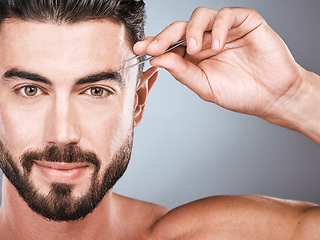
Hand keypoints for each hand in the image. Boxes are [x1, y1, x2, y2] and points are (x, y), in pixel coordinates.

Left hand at [134, 7, 302, 118]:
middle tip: (155, 47)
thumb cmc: (239, 93)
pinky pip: (227, 15)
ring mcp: (225, 30)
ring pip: (201, 16)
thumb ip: (181, 72)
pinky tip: (217, 45)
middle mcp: (206, 39)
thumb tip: (156, 59)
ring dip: (193, 30)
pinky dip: (220, 27)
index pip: (170, 44)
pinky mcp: (245, 22)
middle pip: (180, 27)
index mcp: (194, 55)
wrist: (273, 96)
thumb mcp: (204, 86)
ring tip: (194, 48)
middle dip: (165, 36)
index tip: (140, 50)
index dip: (155, 44)